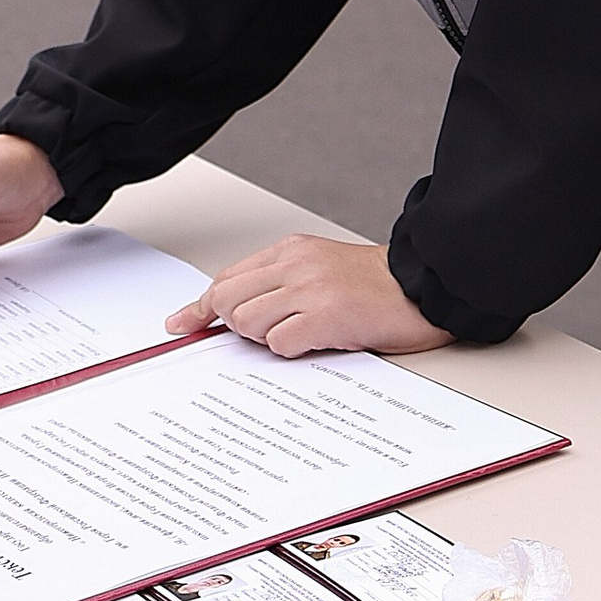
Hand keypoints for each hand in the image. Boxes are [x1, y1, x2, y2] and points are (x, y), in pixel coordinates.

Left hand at [164, 233, 450, 359]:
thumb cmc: (375, 287)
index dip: (200, 306)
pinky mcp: (327, 315)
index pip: (227, 277)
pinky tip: (317, 341)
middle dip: (233, 326)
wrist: (422, 287)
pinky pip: (280, 342)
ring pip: (247, 322)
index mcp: (290, 251)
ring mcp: (310, 288)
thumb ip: (279, 284)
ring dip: (266, 338)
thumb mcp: (319, 271)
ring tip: (303, 333)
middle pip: (227, 300)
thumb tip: (234, 313)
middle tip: (267, 334)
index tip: (178, 324)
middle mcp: (295, 264)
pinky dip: (291, 349)